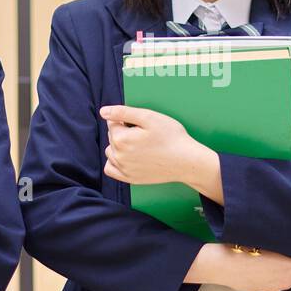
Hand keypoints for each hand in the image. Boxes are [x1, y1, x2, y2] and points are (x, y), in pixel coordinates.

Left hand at [100, 105, 215, 188]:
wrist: (186, 161)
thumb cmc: (171, 137)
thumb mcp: (149, 117)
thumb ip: (123, 112)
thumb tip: (103, 112)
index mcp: (121, 139)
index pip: (112, 122)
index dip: (127, 120)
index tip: (142, 125)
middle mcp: (118, 156)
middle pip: (112, 136)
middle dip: (124, 132)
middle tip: (145, 135)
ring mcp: (123, 169)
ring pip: (111, 151)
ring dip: (119, 146)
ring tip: (140, 145)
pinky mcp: (129, 178)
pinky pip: (111, 169)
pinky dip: (116, 162)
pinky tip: (128, 157)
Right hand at [185, 243, 290, 290]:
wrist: (225, 266)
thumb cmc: (245, 249)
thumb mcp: (268, 241)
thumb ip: (283, 247)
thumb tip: (288, 246)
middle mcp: (289, 279)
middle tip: (288, 254)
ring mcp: (278, 287)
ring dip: (289, 272)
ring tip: (277, 261)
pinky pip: (280, 284)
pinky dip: (278, 278)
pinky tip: (267, 270)